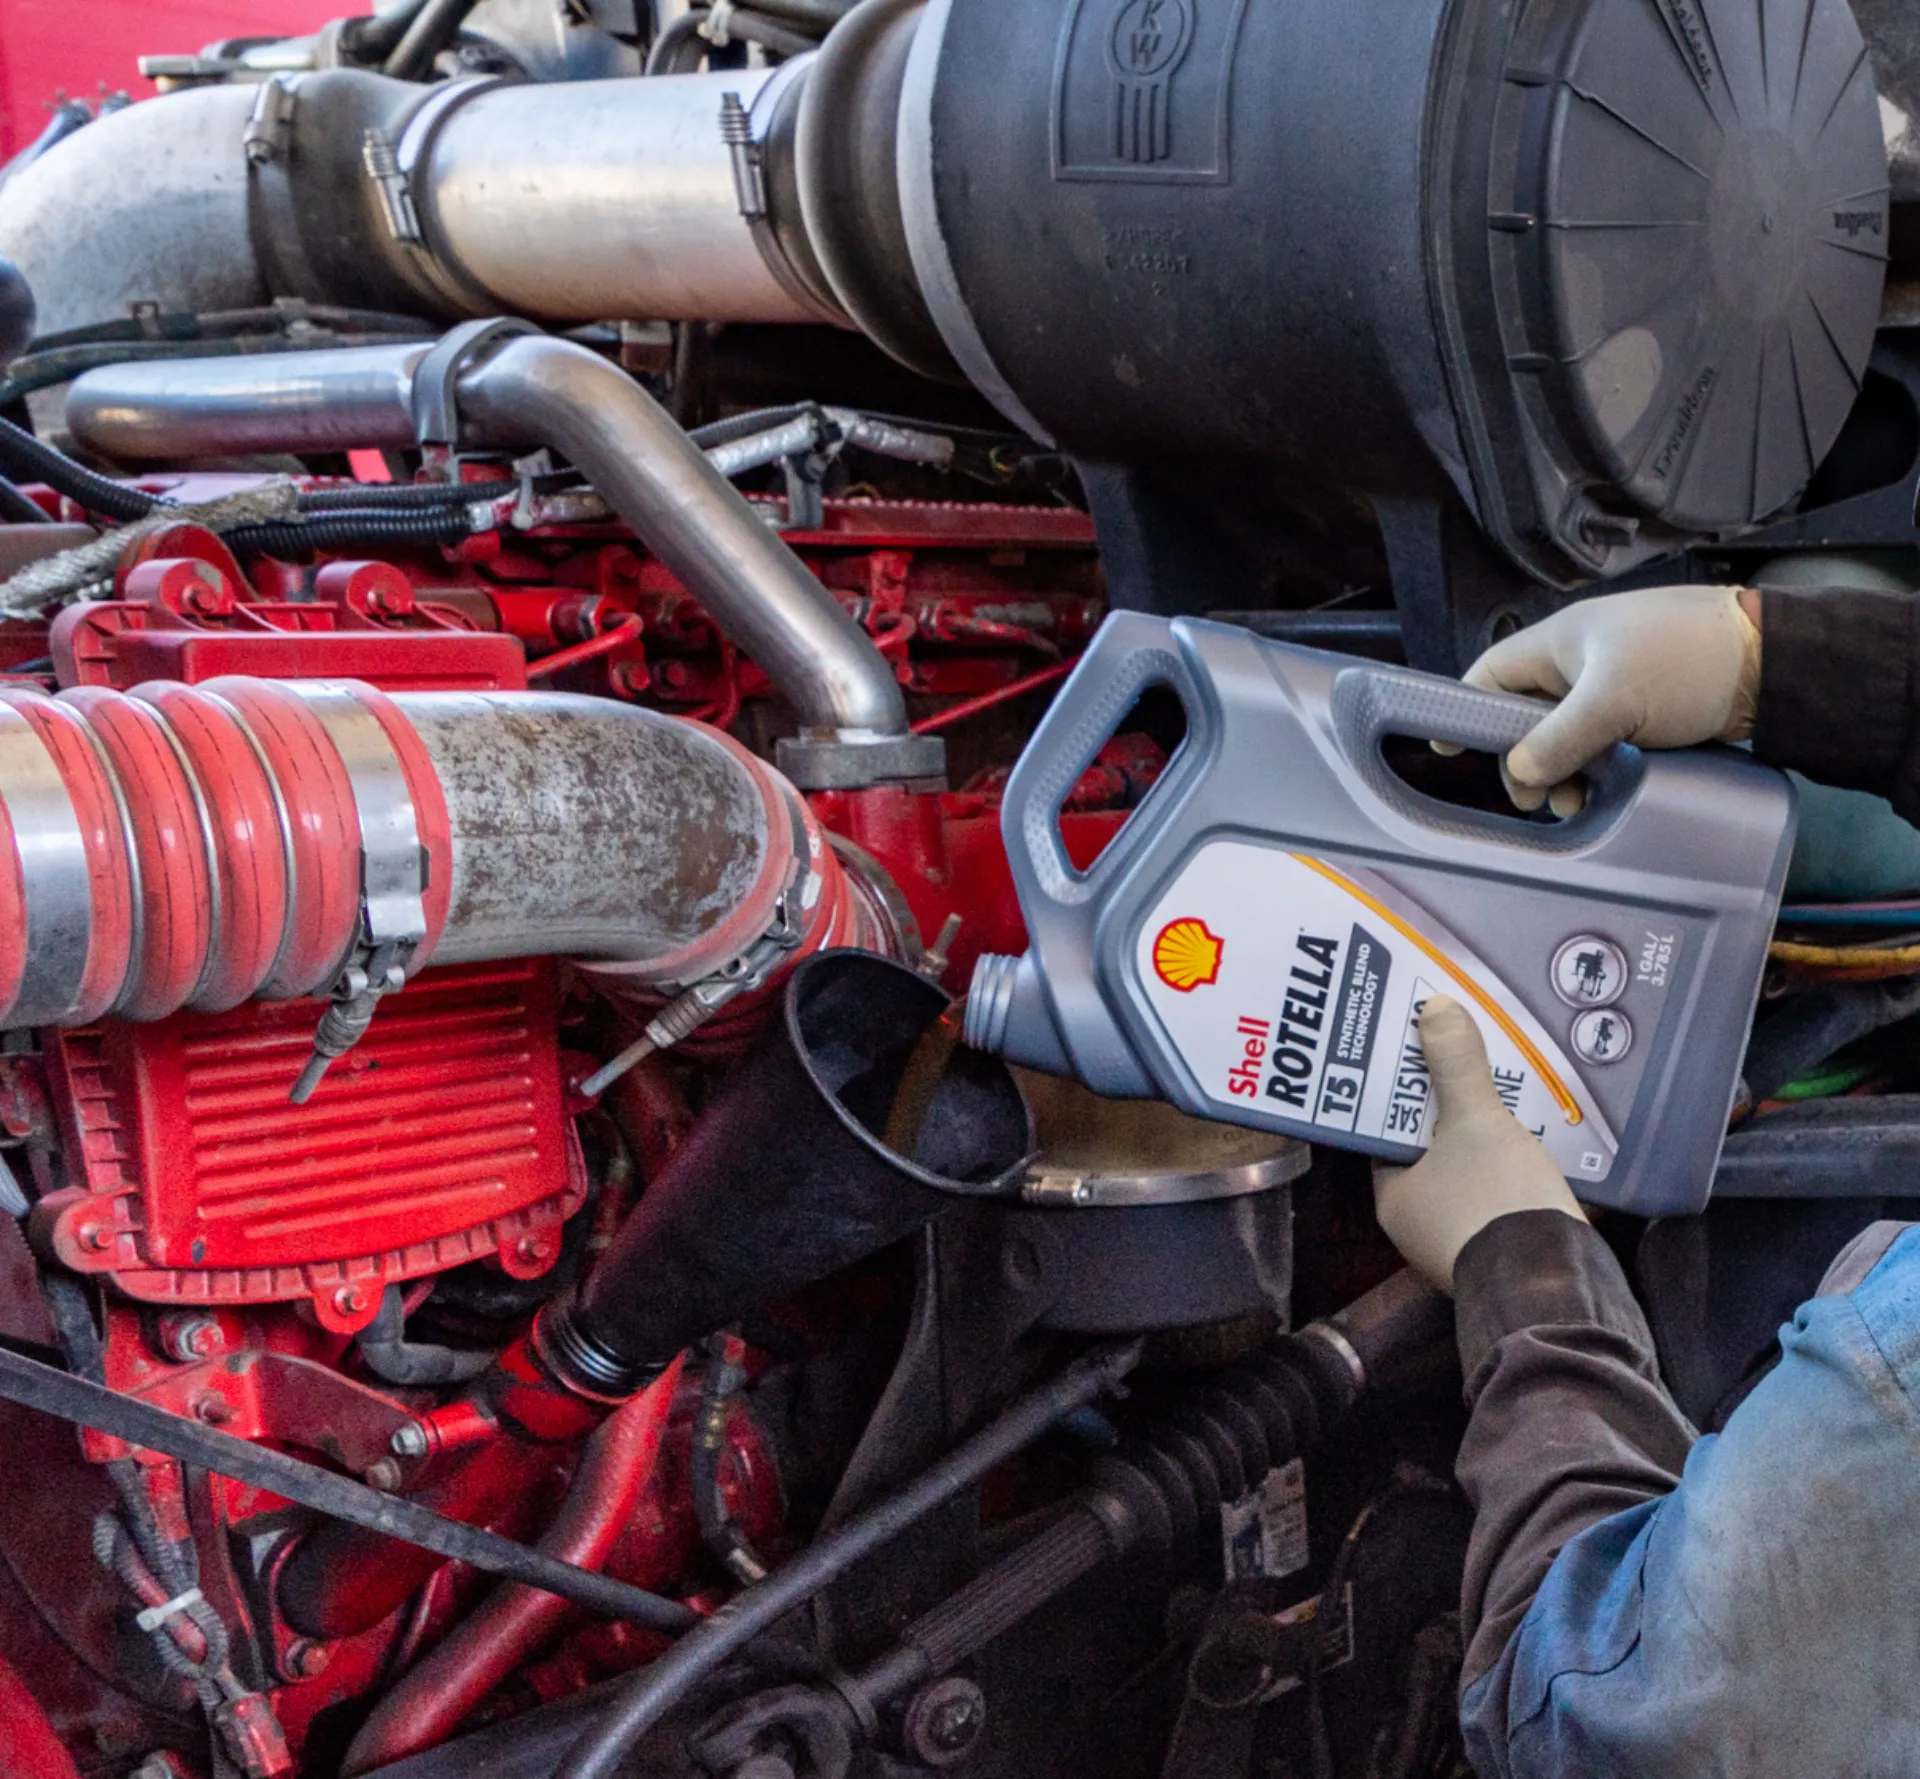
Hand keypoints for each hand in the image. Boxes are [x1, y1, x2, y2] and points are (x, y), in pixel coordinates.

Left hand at [1372, 997, 1585, 1292]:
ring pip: (1469, 1169)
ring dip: (1486, 1134)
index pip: (1387, 1132)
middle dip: (1450, 1108)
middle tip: (1465, 1059)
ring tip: (1505, 1084)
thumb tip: (1434, 1008)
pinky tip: (1536, 1131)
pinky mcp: (1505, 1247)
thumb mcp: (1475, 1124)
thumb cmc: (1496, 1204)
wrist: (1555, 1287)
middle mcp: (1420, 1224)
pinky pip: (1501, 1190)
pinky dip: (1513, 1162)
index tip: (1418, 1054)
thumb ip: (1455, 1067)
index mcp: (1395, 1198)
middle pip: (1431, 1148)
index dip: (1402, 1092)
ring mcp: (1462, 1240)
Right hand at [1461, 585, 1761, 812]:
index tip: (1449, 749)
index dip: (1464, 709)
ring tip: (1573, 802)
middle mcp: (1579, 662)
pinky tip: (1599, 792)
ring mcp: (1613, 686)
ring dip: (1560, 773)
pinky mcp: (1644, 710)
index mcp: (1560, 642)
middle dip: (1523, 761)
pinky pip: (1598, 743)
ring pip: (1562, 736)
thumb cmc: (1683, 662)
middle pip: (1523, 716)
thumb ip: (1557, 740)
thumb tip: (1519, 774)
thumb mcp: (1613, 702)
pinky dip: (1592, 769)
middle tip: (1537, 798)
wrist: (1771, 661)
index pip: (1490, 674)